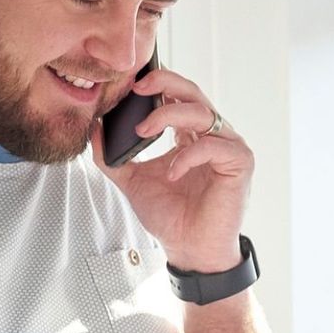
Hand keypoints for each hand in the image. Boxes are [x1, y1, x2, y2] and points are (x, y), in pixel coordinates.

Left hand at [91, 68, 252, 272]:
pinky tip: (172, 172)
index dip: (157, 82)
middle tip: (137, 87)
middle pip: (193, 92)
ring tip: (142, 131)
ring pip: (202, 113)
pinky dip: (188, 155)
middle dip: (165, 83)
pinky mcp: (240, 163)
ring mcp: (228, 147)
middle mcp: (212, 135)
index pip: (177, 94)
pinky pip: (214, 146)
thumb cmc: (170, 216)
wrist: (190, 249)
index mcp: (190, 134)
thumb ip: (113, 157)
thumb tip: (94, 129)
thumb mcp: (132, 181)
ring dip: (169, 115)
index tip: (129, 82)